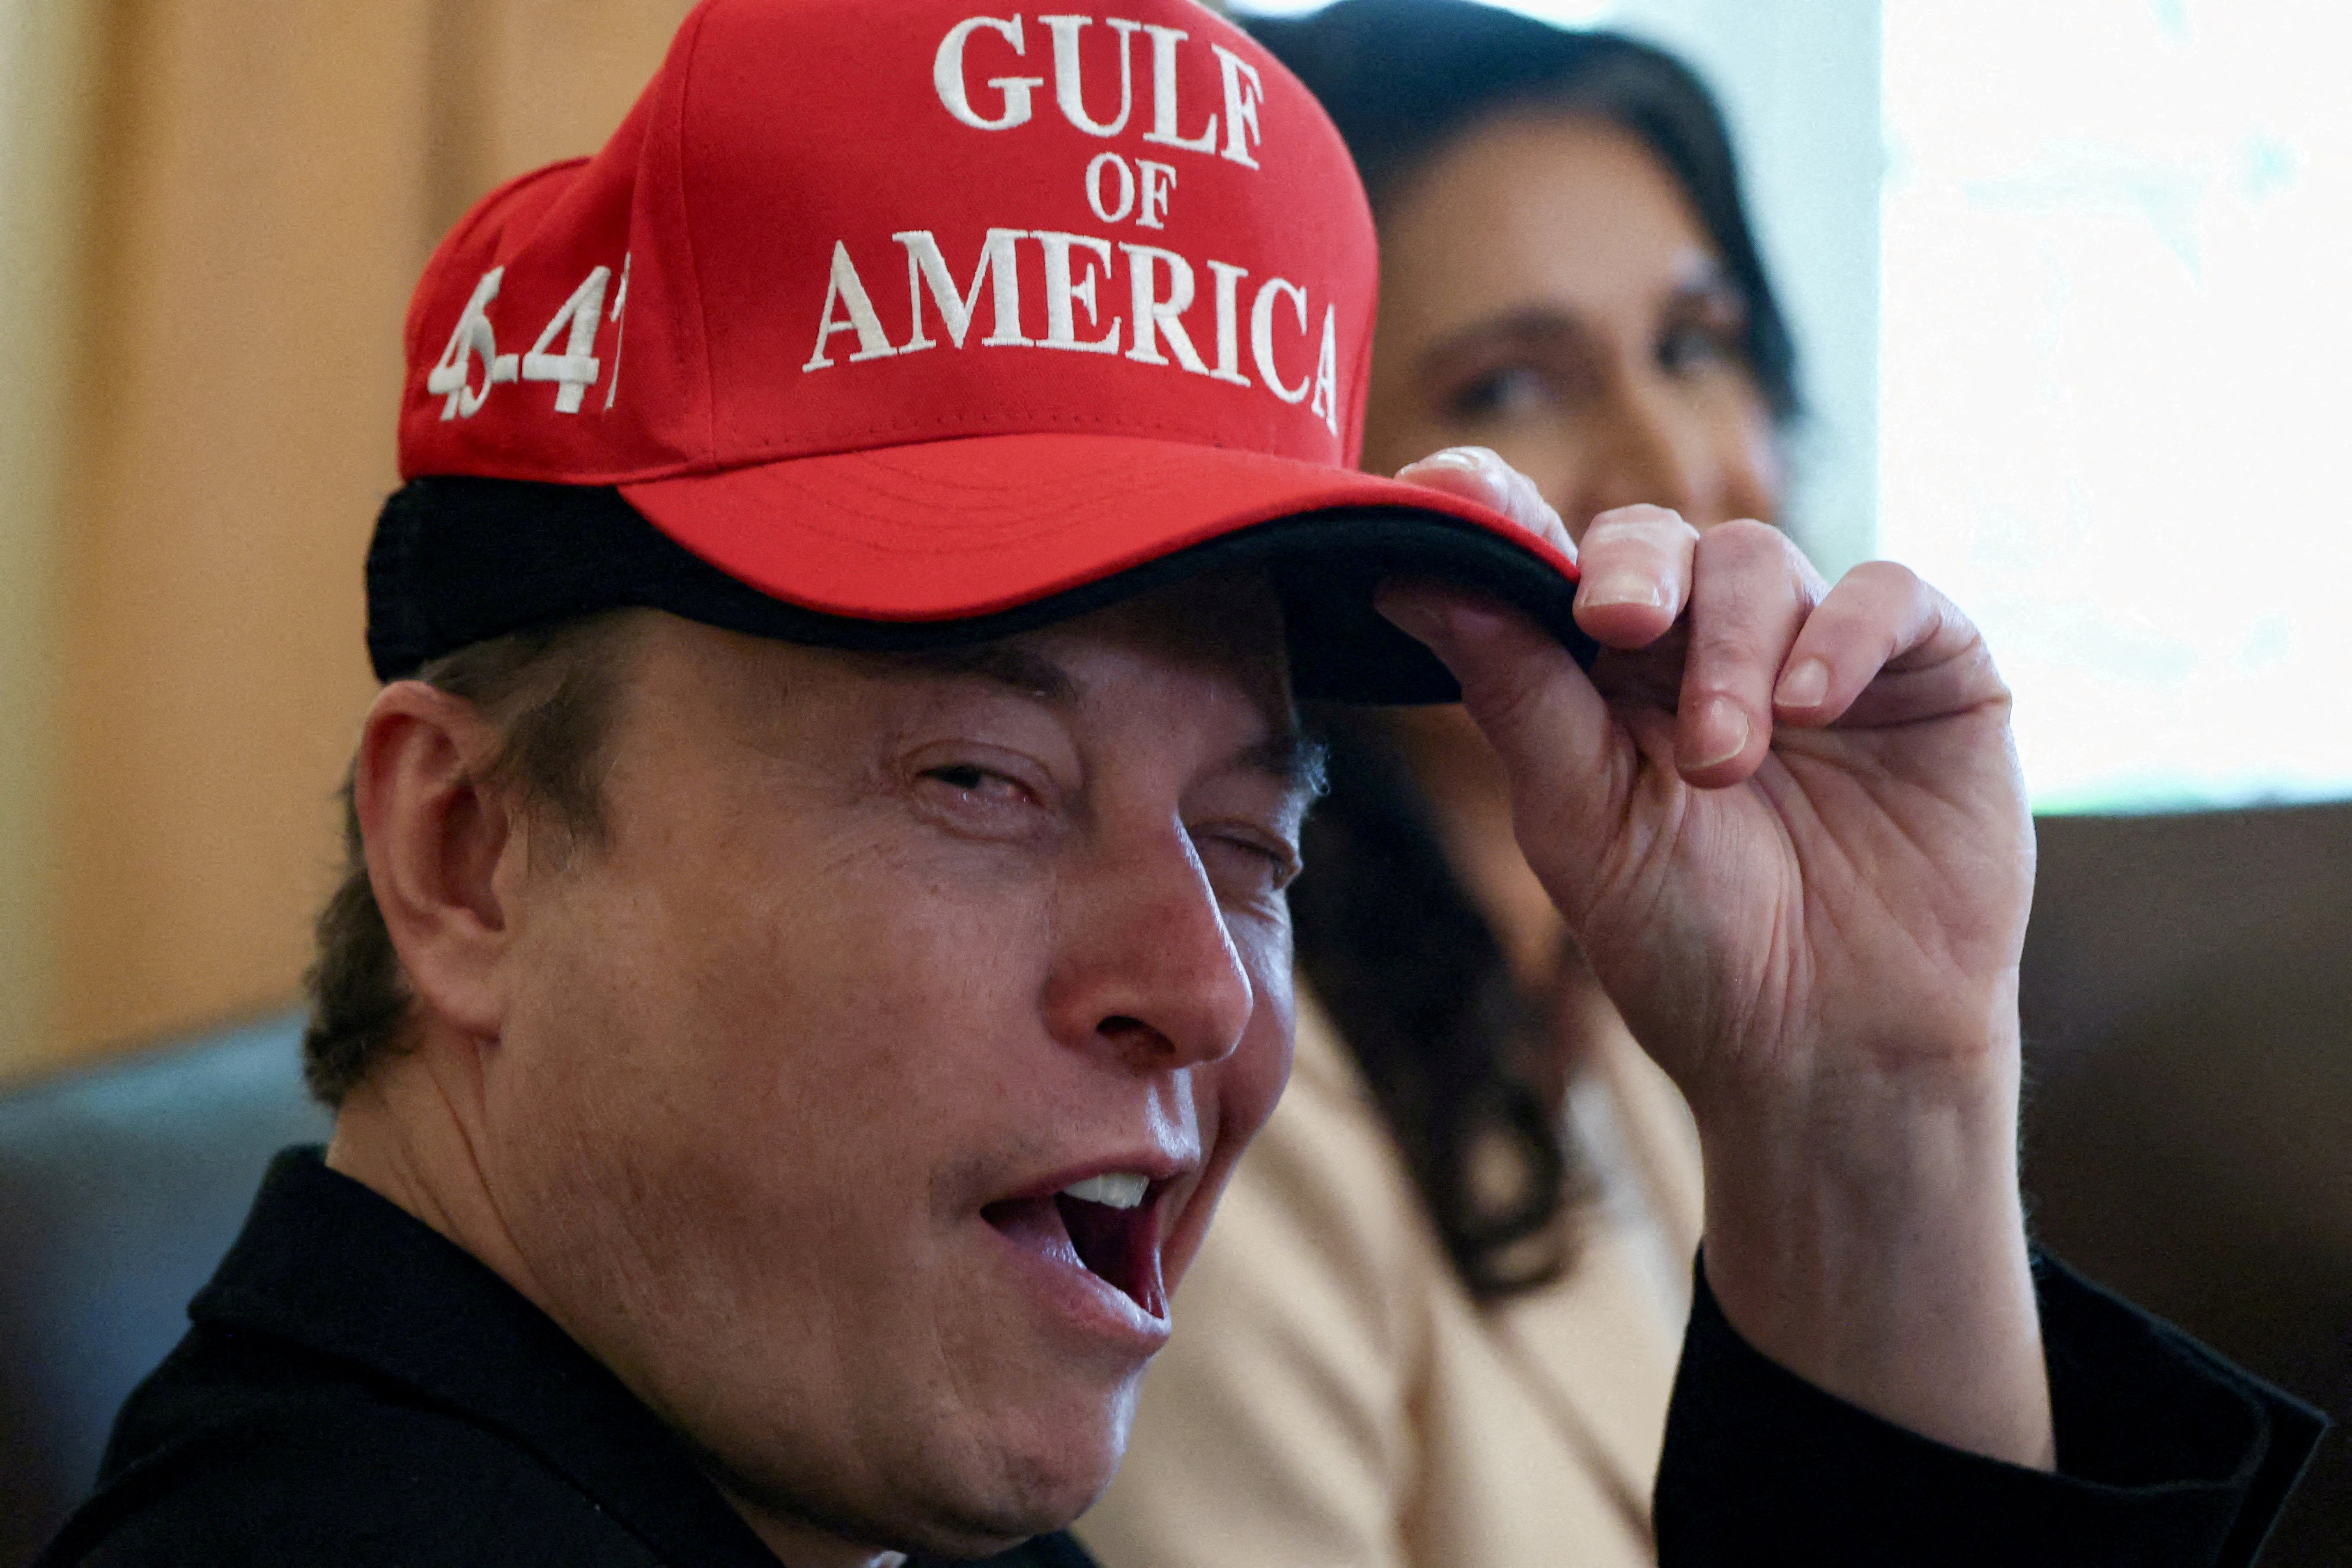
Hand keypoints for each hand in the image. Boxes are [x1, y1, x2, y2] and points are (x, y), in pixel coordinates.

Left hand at [1383, 447, 2051, 1468]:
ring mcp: (1818, 649)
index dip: (1500, 511)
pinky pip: (1886, 590)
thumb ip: (1515, 693)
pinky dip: (1842, 632)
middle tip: (1613, 629)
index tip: (1452, 493)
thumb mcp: (1582, 823)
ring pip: (1758, 559)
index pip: (1546, 559)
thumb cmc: (1695, 952)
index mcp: (1602, 681)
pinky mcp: (1926, 668)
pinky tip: (1813, 708)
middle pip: (1653, 540)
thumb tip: (1404, 573)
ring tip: (1723, 761)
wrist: (1833, 1052)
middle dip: (1627, 573)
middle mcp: (1704, 648)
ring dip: (1731, 649)